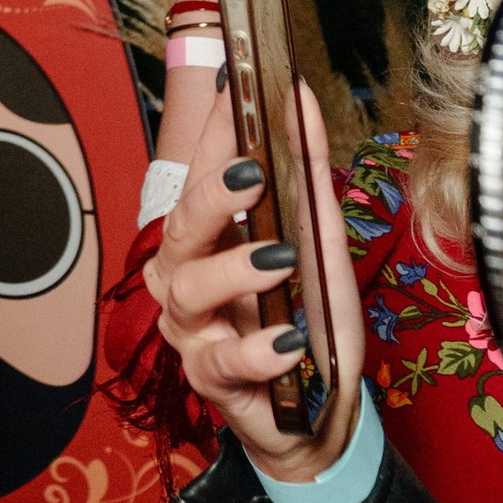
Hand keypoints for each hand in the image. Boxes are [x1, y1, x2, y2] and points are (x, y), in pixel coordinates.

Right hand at [148, 80, 366, 502]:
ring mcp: (192, 330)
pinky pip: (224, 361)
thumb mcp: (320, 247)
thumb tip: (303, 103)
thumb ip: (309, 178)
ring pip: (190, 290)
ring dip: (235, 270)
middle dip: (213, 197)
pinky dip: (257, 349)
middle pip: (182, 228)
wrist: (315, 413)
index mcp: (206, 239)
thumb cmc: (307, 322)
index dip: (213, 131)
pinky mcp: (210, 380)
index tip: (232, 89)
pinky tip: (288, 342)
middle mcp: (185, 278)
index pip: (202, 172)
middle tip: (253, 174)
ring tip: (280, 259)